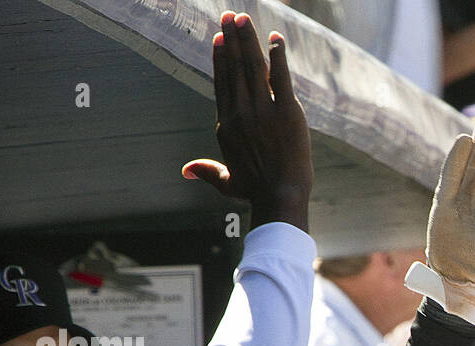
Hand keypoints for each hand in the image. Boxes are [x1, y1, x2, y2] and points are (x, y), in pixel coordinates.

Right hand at [182, 11, 312, 228]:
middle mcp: (241, 112)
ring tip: (244, 18)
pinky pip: (281, 77)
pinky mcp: (287, 112)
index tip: (219, 39)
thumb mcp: (227, 182)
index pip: (222, 82)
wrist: (279, 197)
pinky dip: (278, 56)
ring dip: (248, 39)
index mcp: (226, 124)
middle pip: (234, 67)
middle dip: (232, 39)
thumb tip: (187, 171)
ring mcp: (264, 110)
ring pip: (253, 66)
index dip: (220, 58)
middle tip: (230, 16)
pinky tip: (276, 39)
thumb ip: (207, 171)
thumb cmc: (255, 193)